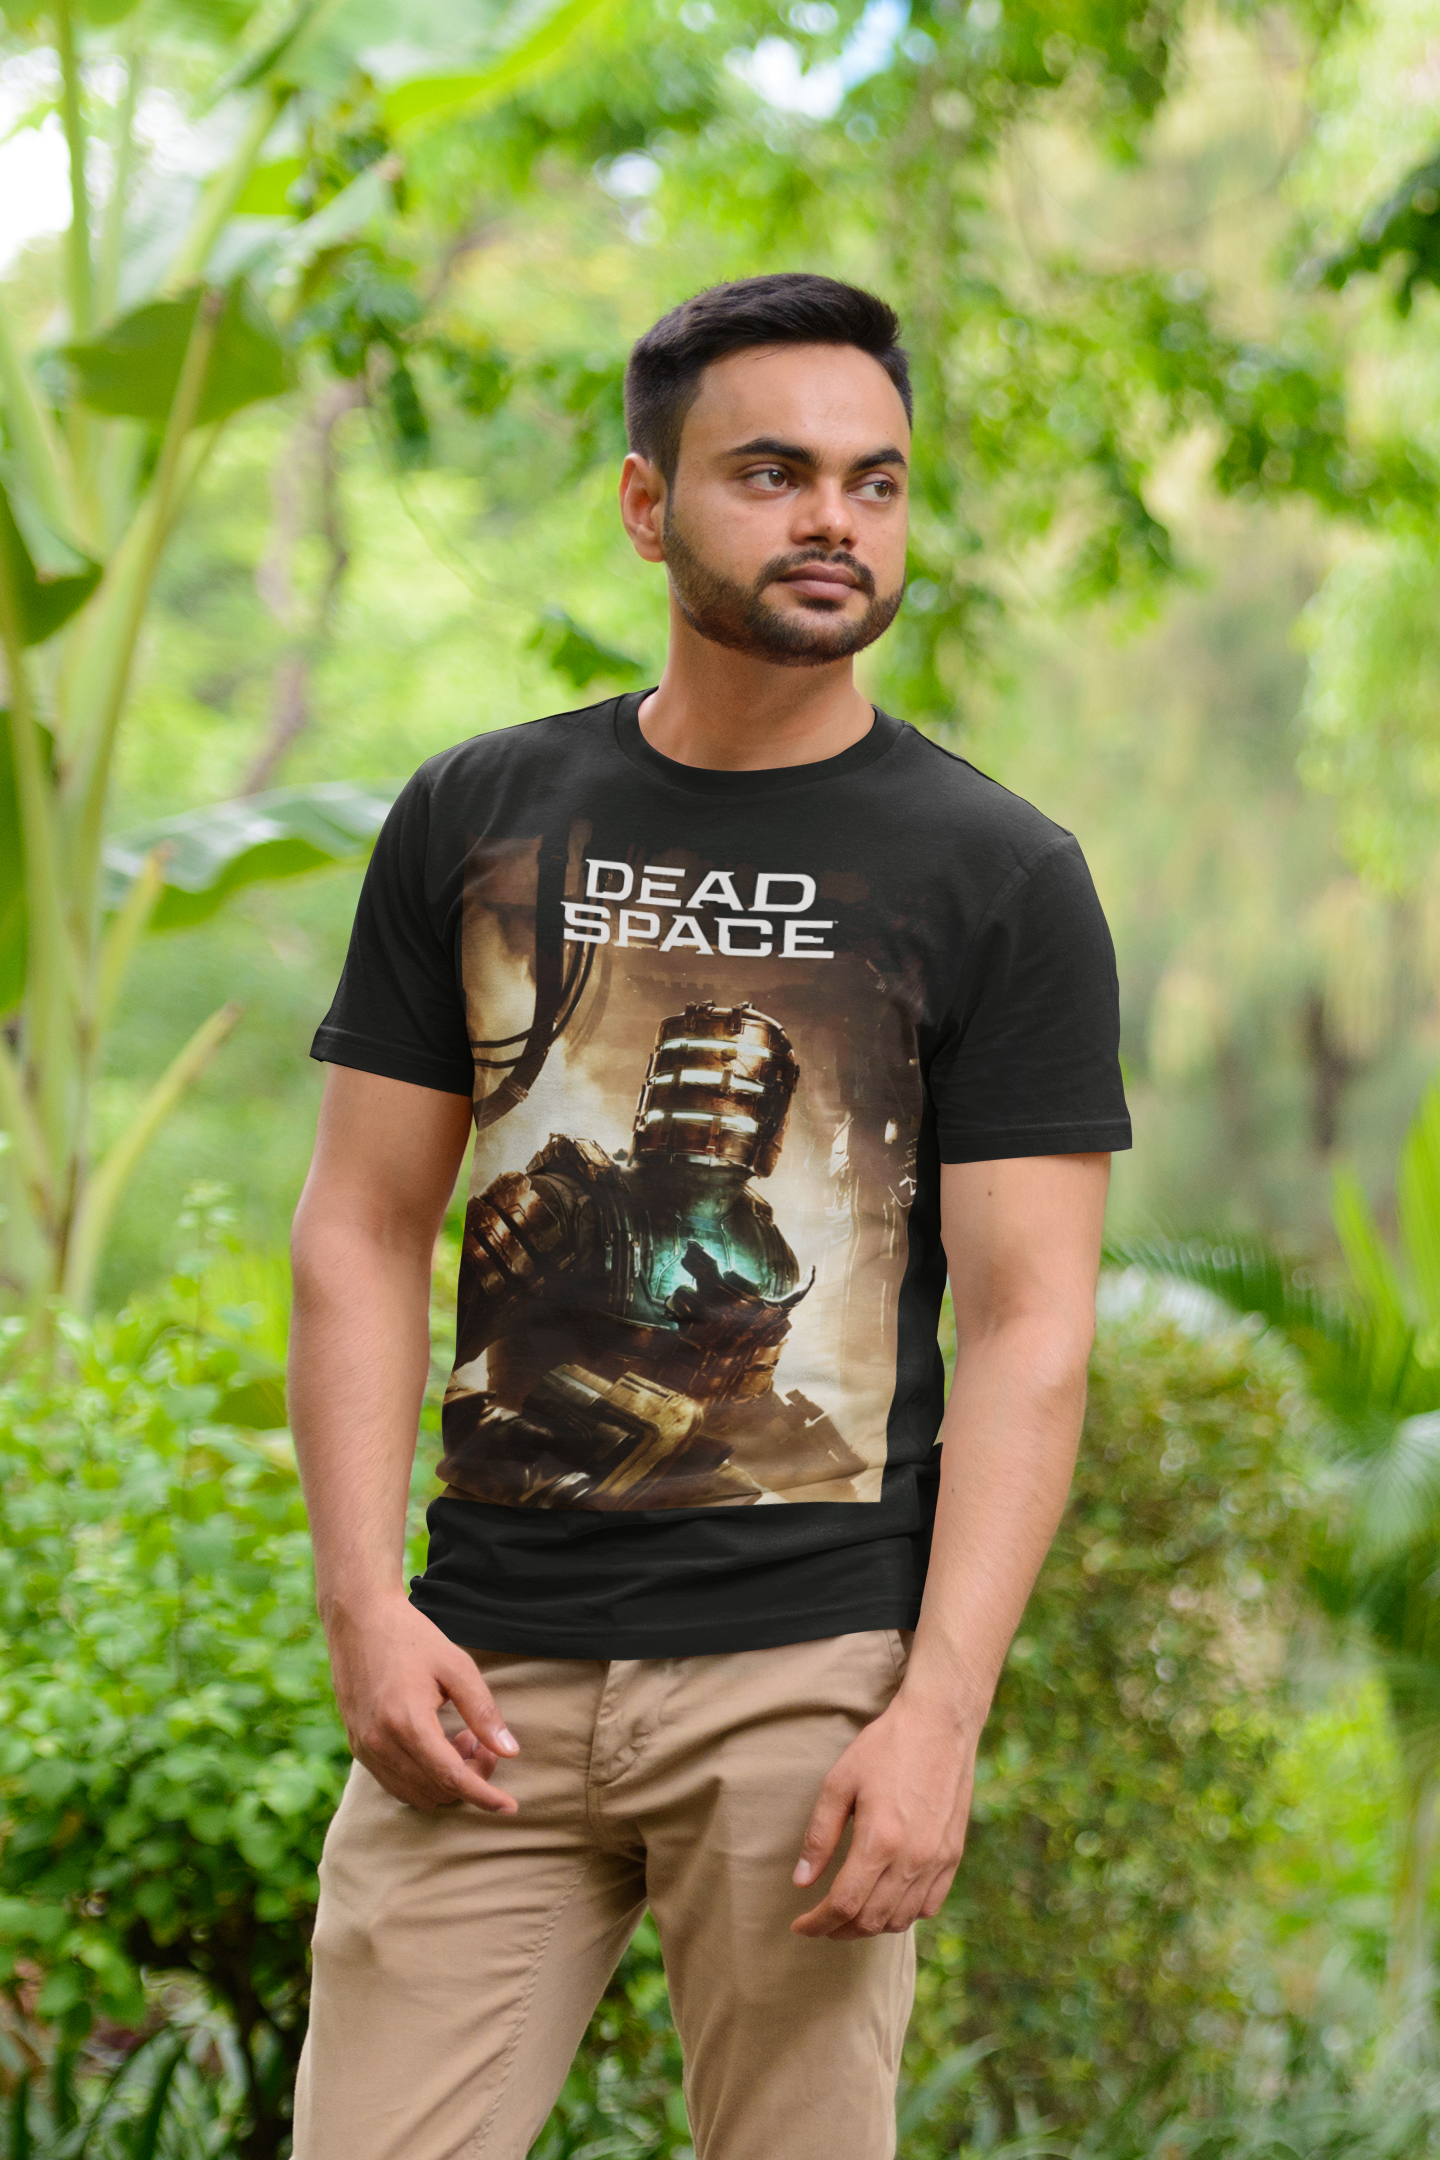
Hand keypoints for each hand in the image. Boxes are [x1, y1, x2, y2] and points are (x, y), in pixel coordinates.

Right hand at [326, 1591, 518, 1812]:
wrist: (359, 1619)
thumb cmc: (411, 1637)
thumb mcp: (456, 1666)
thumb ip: (483, 1711)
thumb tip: (509, 1751)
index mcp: (407, 1722)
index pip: (452, 1778)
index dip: (484, 1796)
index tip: (510, 1807)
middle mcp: (380, 1743)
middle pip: (436, 1790)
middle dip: (470, 1778)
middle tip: (482, 1743)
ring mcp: (364, 1748)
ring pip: (415, 1794)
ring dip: (445, 1780)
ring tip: (460, 1739)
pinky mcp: (357, 1746)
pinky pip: (395, 1783)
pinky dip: (423, 1778)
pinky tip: (436, 1744)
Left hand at [790, 1690, 974, 1938]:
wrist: (940, 1723)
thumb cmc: (885, 1747)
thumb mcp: (839, 1783)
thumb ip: (819, 1836)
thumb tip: (801, 1882)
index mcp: (880, 1842)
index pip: (843, 1905)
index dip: (817, 1923)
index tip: (799, 1925)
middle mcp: (912, 1859)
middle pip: (870, 1920)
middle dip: (839, 1929)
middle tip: (820, 1921)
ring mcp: (937, 1860)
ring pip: (900, 1920)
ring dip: (870, 1926)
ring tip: (849, 1915)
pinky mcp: (953, 1855)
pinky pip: (929, 1905)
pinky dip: (904, 1915)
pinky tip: (887, 1903)